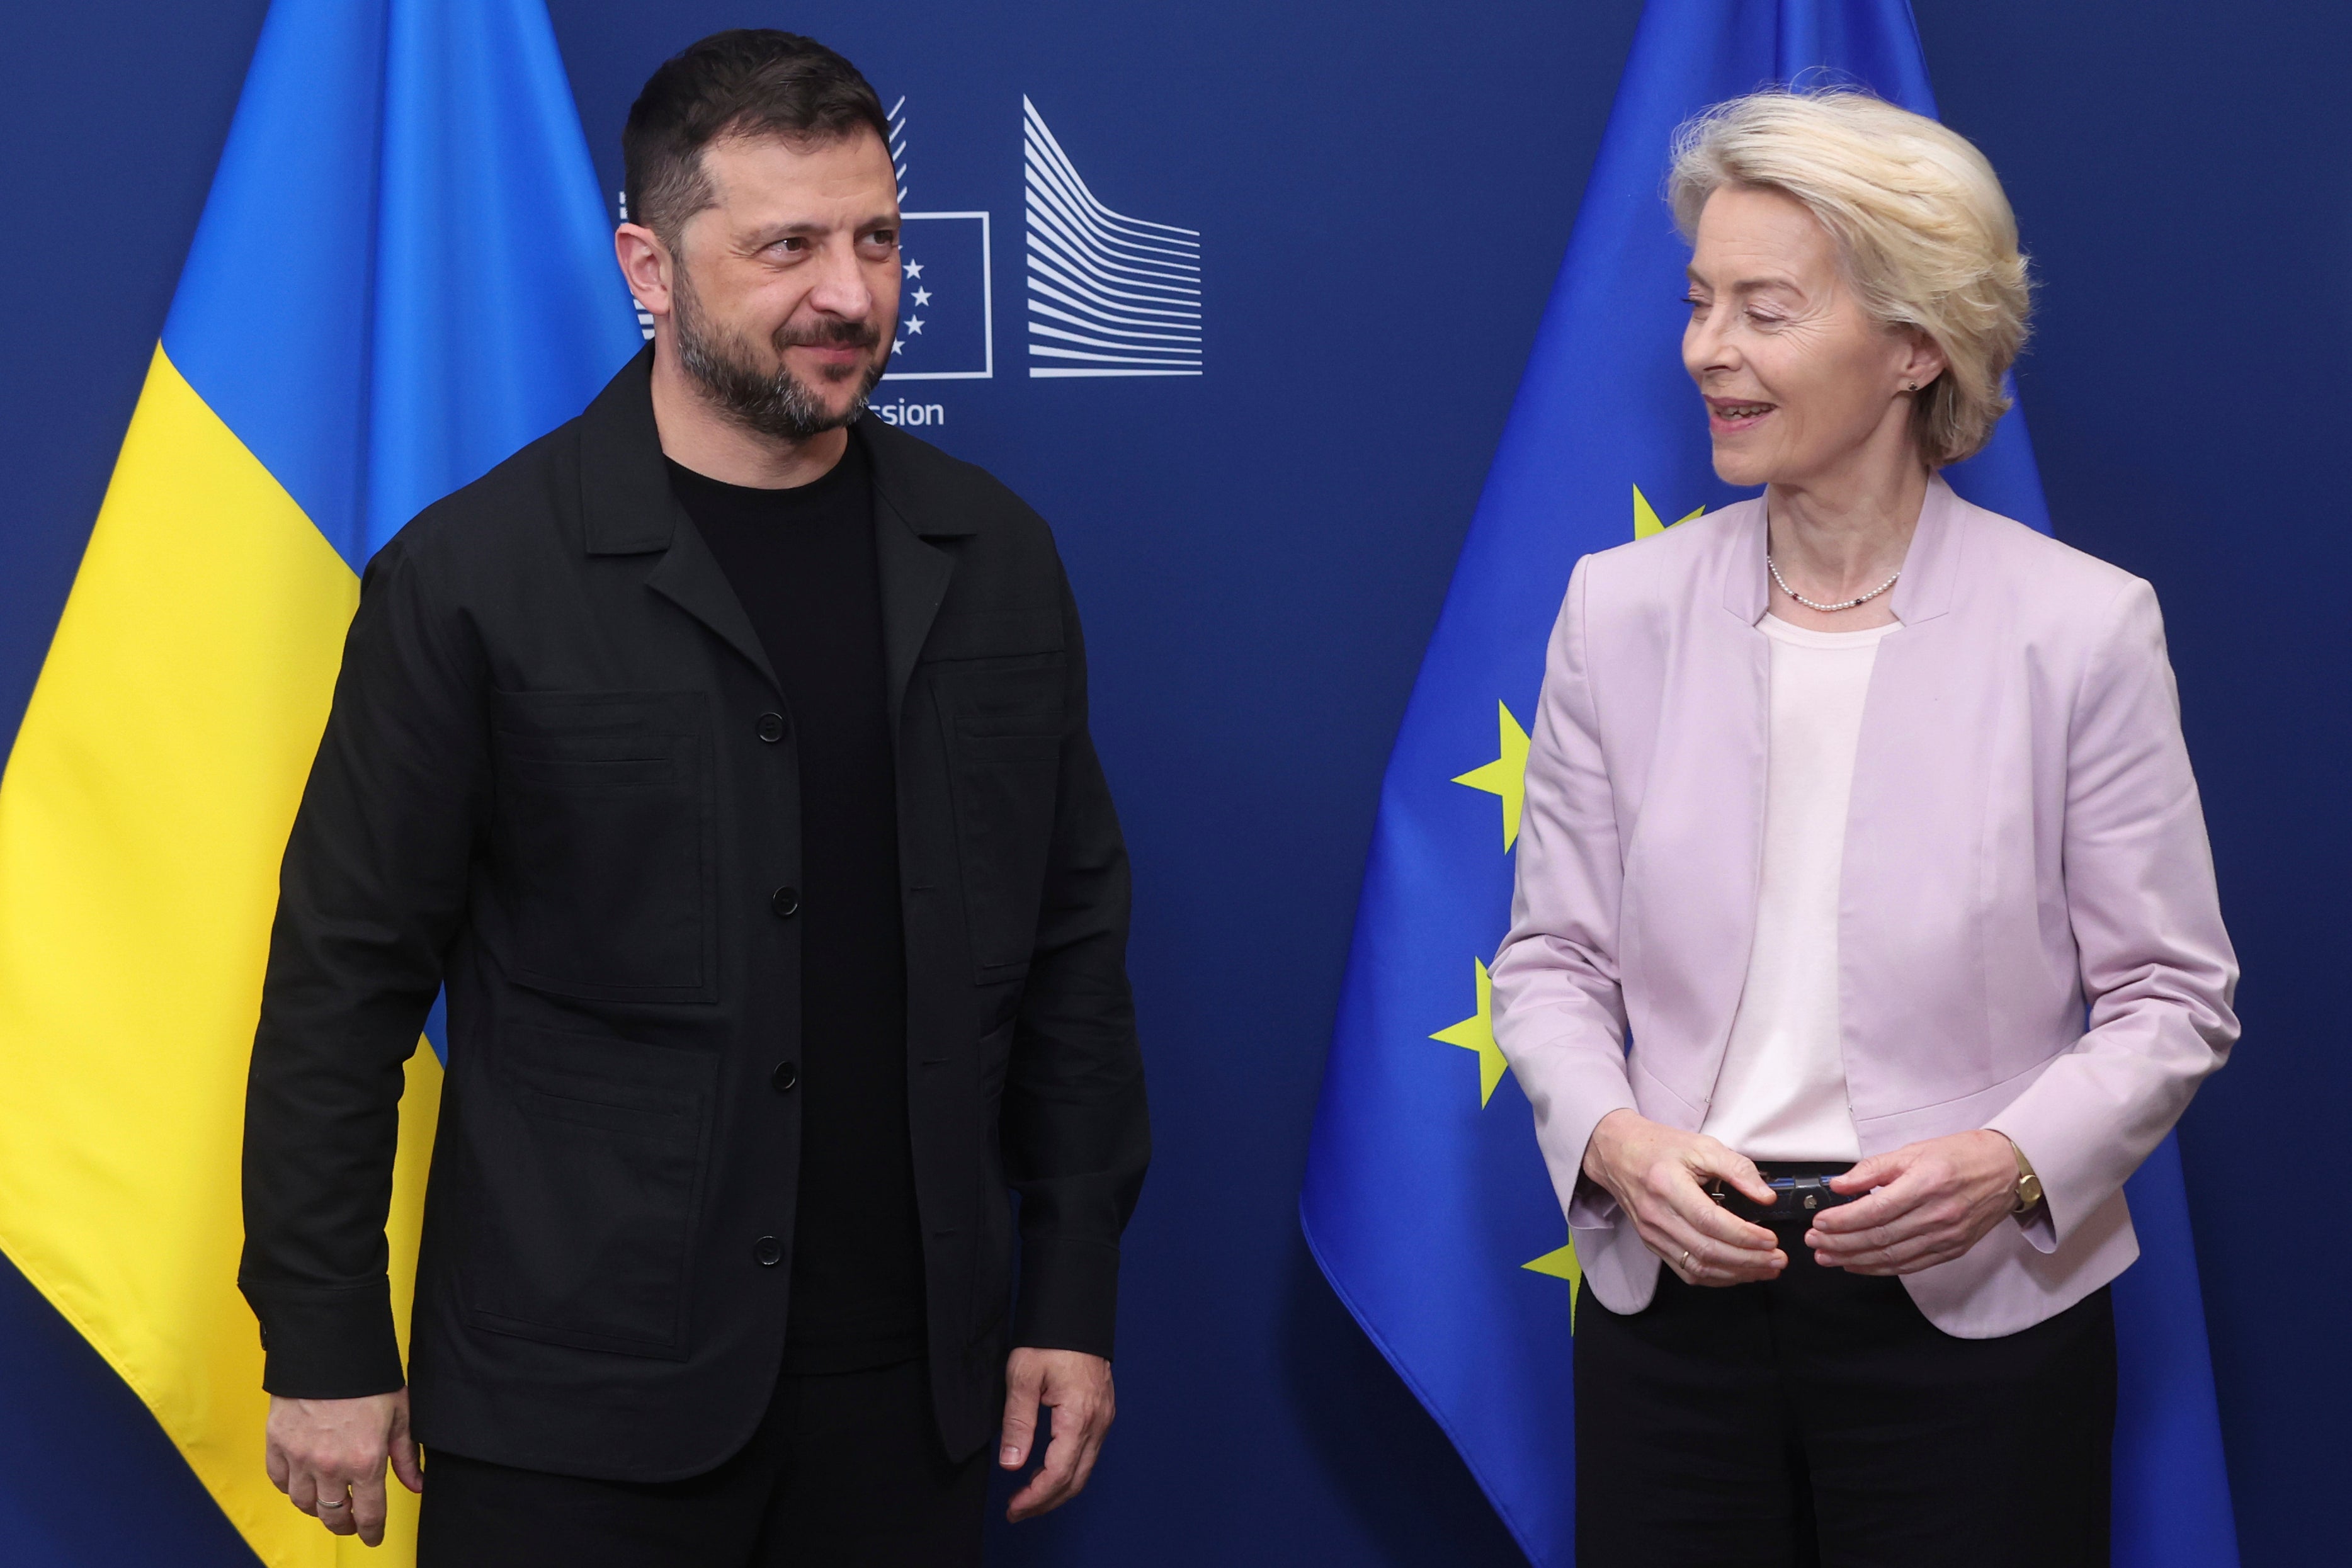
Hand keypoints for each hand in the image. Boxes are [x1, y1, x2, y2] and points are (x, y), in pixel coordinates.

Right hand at [264, 1388, 421, 1546]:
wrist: (330, 1348)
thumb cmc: (368, 1378)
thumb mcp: (400, 1415)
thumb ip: (406, 1455)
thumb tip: (415, 1484)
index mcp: (366, 1460)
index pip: (369, 1513)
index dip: (372, 1531)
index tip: (372, 1536)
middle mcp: (330, 1466)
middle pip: (333, 1515)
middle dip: (345, 1524)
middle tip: (351, 1523)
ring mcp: (300, 1457)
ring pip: (303, 1502)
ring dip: (316, 1508)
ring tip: (327, 1501)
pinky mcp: (277, 1444)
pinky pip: (279, 1480)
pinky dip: (289, 1487)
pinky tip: (301, 1482)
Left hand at [999, 1347, 1113, 1522]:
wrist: (1076, 1314)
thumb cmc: (1049, 1340)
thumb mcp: (1023, 1376)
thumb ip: (1018, 1423)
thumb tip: (1011, 1464)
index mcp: (1079, 1416)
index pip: (1058, 1473)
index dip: (1035, 1497)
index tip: (1013, 1508)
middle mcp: (1098, 1423)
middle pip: (1076, 1480)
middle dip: (1046, 1502)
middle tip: (1017, 1511)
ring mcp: (1104, 1419)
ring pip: (1084, 1470)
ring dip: (1057, 1489)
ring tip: (1027, 1497)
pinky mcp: (1102, 1413)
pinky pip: (1088, 1454)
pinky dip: (1067, 1471)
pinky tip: (1046, 1471)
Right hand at [1582, 1108, 1784, 1285]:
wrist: (1616, 1153)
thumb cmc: (1659, 1146)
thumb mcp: (1701, 1145)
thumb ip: (1737, 1168)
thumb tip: (1766, 1196)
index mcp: (1667, 1185)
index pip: (1709, 1221)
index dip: (1744, 1236)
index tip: (1771, 1239)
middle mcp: (1656, 1214)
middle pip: (1707, 1250)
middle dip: (1749, 1260)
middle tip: (1778, 1259)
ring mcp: (1652, 1233)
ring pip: (1698, 1267)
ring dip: (1737, 1274)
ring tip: (1766, 1269)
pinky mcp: (1652, 1244)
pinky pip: (1687, 1271)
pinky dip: (1717, 1277)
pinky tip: (1739, 1273)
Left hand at [1808, 1130, 2019, 1274]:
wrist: (2007, 1170)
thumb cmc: (1960, 1155)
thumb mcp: (1913, 1150)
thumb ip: (1873, 1168)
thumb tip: (1839, 1185)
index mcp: (1926, 1183)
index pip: (1876, 1210)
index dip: (1843, 1220)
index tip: (1819, 1222)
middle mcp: (1938, 1214)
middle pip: (1880, 1236)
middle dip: (1841, 1242)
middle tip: (1814, 1243)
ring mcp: (1947, 1236)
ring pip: (1892, 1256)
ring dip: (1855, 1259)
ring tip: (1827, 1257)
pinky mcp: (1953, 1250)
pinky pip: (1910, 1265)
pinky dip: (1880, 1267)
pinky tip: (1857, 1264)